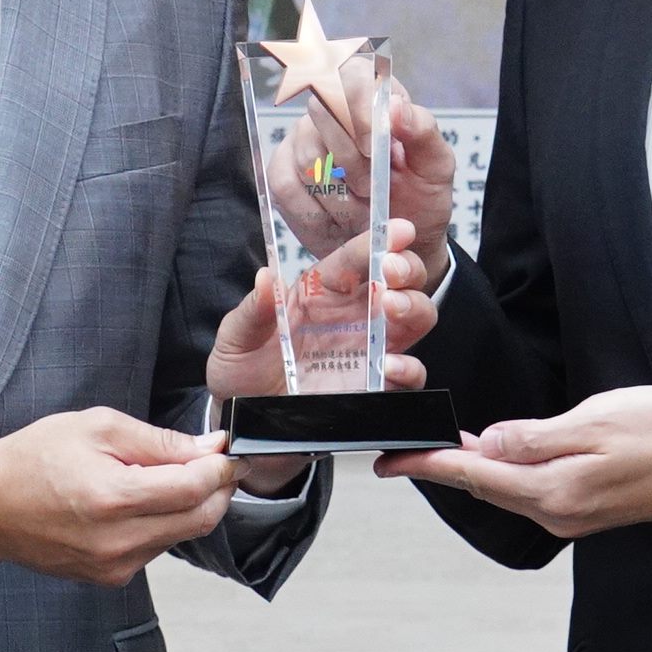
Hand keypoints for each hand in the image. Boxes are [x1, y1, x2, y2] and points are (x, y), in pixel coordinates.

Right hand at [0, 408, 238, 587]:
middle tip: (213, 463)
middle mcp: (117, 542)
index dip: (221, 468)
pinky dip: (163, 524)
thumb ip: (159, 441)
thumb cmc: (34, 459)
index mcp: (113, 499)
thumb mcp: (97, 427)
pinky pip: (156, 549)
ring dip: (189, 507)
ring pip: (181, 536)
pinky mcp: (110, 577)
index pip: (195, 489)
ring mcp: (114, 566)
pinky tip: (141, 502)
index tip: (227, 452)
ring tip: (166, 477)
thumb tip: (208, 450)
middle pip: (200, 519)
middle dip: (217, 489)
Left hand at [207, 222, 441, 494]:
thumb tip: (266, 278)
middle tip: (392, 271)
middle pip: (399, 280)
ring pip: (415, 318)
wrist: (245, 422)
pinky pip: (409, 375)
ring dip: (414, 307)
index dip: (380, 240)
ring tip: (392, 307)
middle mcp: (354, 315)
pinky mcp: (376, 388)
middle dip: (406, 268)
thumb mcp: (236, 337)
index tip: (399, 230)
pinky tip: (390, 365)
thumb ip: (253, 311)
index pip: (356, 258)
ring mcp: (370, 351)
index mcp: (322, 292)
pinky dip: (409, 368)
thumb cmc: (242, 370)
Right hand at [259, 88, 461, 291]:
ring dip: (338, 195)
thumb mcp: (435, 167)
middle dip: (351, 162)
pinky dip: (315, 212)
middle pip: (322, 111)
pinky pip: (284, 185)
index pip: (353, 74)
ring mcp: (303, 138)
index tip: (373, 147)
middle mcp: (334, 109)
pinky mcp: (282, 170)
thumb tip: (396, 107)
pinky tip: (336, 220)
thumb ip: (423, 132)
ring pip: (305, 156)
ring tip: (361, 210)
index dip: (358, 107)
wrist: (395, 241)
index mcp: (376, 97)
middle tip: (373, 190)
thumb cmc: (419, 199)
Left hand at [377, 384, 651, 540]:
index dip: (429, 466)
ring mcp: (571, 516)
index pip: (475, 475)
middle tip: (404, 449)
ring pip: (505, 490)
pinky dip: (504, 475)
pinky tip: (494, 458)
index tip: (391, 462)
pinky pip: (529, 492)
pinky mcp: (584, 510)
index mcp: (554, 491)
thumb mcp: (596, 420)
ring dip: (472, 470)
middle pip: (484, 486)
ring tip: (439, 449)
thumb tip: (488, 444)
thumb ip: (536, 437)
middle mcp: (556, 513)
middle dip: (442, 467)